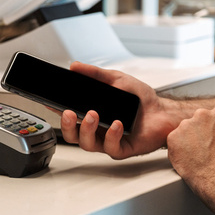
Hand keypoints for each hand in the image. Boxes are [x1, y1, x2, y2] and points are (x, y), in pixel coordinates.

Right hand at [59, 62, 178, 158]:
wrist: (164, 111)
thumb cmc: (141, 100)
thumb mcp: (116, 80)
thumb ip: (95, 74)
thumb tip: (75, 66)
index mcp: (93, 115)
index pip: (70, 116)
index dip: (58, 112)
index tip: (50, 103)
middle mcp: (98, 130)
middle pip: (73, 136)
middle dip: (68, 126)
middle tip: (71, 114)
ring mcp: (109, 141)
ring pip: (88, 144)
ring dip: (87, 130)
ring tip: (94, 115)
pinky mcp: (123, 149)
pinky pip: (111, 148)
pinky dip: (112, 135)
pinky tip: (117, 124)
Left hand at [166, 104, 214, 180]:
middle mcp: (201, 114)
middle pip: (200, 122)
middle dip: (203, 133)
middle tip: (209, 149)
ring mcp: (185, 126)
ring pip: (186, 132)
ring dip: (191, 141)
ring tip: (199, 156)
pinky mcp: (173, 139)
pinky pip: (174, 143)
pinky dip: (179, 151)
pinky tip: (190, 160)